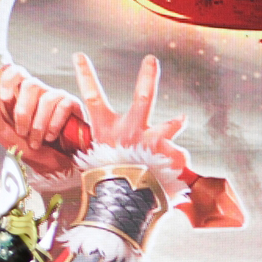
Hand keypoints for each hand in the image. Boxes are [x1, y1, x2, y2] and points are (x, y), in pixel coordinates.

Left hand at [0, 64, 85, 180]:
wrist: (58, 169)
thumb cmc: (35, 152)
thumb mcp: (10, 140)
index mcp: (22, 96)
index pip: (16, 73)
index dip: (9, 80)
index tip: (4, 98)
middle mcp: (40, 93)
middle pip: (30, 84)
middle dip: (24, 112)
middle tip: (22, 132)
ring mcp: (57, 98)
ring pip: (46, 97)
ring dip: (39, 124)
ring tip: (38, 141)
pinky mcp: (72, 105)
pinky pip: (63, 105)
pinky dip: (54, 124)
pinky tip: (52, 136)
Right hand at [70, 53, 190, 180]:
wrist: (121, 206)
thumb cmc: (109, 184)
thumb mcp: (100, 162)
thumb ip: (110, 149)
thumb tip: (118, 147)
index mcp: (107, 132)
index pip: (92, 98)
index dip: (85, 75)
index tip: (79, 54)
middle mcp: (129, 132)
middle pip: (142, 98)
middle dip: (147, 77)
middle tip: (151, 59)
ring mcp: (149, 142)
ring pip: (168, 126)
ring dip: (176, 122)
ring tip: (182, 118)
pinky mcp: (167, 155)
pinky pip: (178, 158)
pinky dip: (178, 165)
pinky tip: (174, 176)